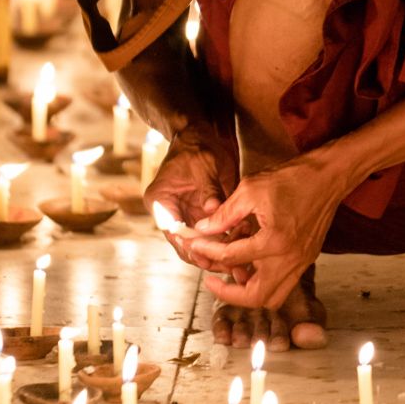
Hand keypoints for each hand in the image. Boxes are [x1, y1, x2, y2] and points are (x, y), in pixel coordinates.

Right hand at [147, 126, 238, 270]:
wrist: (205, 137)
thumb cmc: (199, 147)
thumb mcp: (203, 165)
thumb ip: (207, 188)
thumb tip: (212, 210)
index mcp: (160, 201)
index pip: (171, 231)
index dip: (189, 245)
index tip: (206, 254)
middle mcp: (170, 214)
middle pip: (185, 246)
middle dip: (206, 256)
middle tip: (227, 265)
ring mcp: (187, 218)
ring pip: (200, 246)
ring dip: (218, 253)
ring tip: (239, 262)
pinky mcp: (203, 219)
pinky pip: (213, 238)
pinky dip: (227, 243)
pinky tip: (244, 246)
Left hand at [182, 153, 345, 309]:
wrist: (328, 177)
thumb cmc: (292, 178)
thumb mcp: (250, 190)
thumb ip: (225, 214)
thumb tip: (203, 230)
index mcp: (274, 241)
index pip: (231, 257)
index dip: (207, 251)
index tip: (195, 245)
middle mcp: (290, 259)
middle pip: (255, 296)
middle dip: (227, 293)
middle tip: (210, 280)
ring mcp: (301, 262)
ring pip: (272, 297)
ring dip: (248, 293)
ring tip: (230, 275)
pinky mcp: (306, 260)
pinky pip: (283, 284)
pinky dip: (264, 283)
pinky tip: (250, 265)